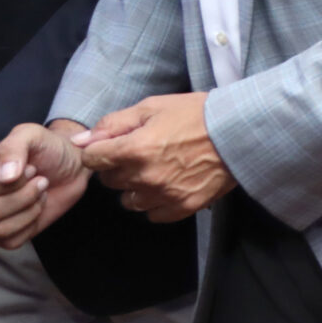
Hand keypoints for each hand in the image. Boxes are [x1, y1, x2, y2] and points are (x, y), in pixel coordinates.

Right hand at [0, 121, 91, 247]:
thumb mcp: (30, 135)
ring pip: (0, 229)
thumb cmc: (47, 148)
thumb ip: (13, 148)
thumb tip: (5, 177)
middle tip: (39, 180)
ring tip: (38, 191)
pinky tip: (35, 206)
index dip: (12, 183)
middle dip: (25, 195)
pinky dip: (30, 224)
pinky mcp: (2, 234)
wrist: (71, 166)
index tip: (29, 169)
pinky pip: (11, 240)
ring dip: (30, 209)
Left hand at [76, 94, 235, 221]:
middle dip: (119, 167)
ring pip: (129, 201)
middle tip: (142, 153)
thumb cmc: (196, 114)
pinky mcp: (183, 207)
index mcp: (134, 148)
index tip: (116, 145)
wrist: (241, 131)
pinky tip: (169, 186)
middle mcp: (144, 176)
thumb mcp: (153, 107)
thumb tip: (81, 141)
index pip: (92, 160)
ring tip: (157, 171)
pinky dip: (156, 203)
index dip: (101, 150)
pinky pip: (152, 215)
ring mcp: (164, 195)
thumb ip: (113, 123)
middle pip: (109, 181)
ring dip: (136, 187)